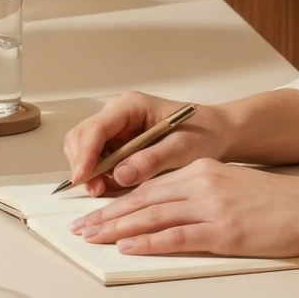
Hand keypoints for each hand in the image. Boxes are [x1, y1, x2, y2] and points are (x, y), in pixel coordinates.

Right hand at [63, 92, 225, 195]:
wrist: (216, 132)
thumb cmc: (202, 134)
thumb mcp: (181, 149)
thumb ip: (150, 160)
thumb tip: (119, 175)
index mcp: (130, 106)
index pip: (96, 128)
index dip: (85, 153)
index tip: (83, 178)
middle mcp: (117, 113)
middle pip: (82, 135)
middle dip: (82, 163)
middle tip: (93, 190)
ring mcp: (116, 127)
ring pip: (85, 147)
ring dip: (88, 170)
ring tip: (101, 191)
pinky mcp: (119, 141)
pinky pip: (97, 157)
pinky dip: (97, 172)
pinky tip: (108, 186)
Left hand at [69, 159, 298, 257]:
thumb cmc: (275, 202)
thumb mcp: (228, 186)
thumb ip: (197, 192)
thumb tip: (166, 209)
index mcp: (199, 171)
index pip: (147, 185)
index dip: (117, 199)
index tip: (94, 209)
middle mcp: (199, 184)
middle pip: (142, 199)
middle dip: (107, 213)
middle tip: (80, 225)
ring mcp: (210, 207)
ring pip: (152, 216)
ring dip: (118, 227)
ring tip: (93, 235)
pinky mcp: (223, 231)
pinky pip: (177, 236)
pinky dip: (148, 241)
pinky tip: (129, 245)